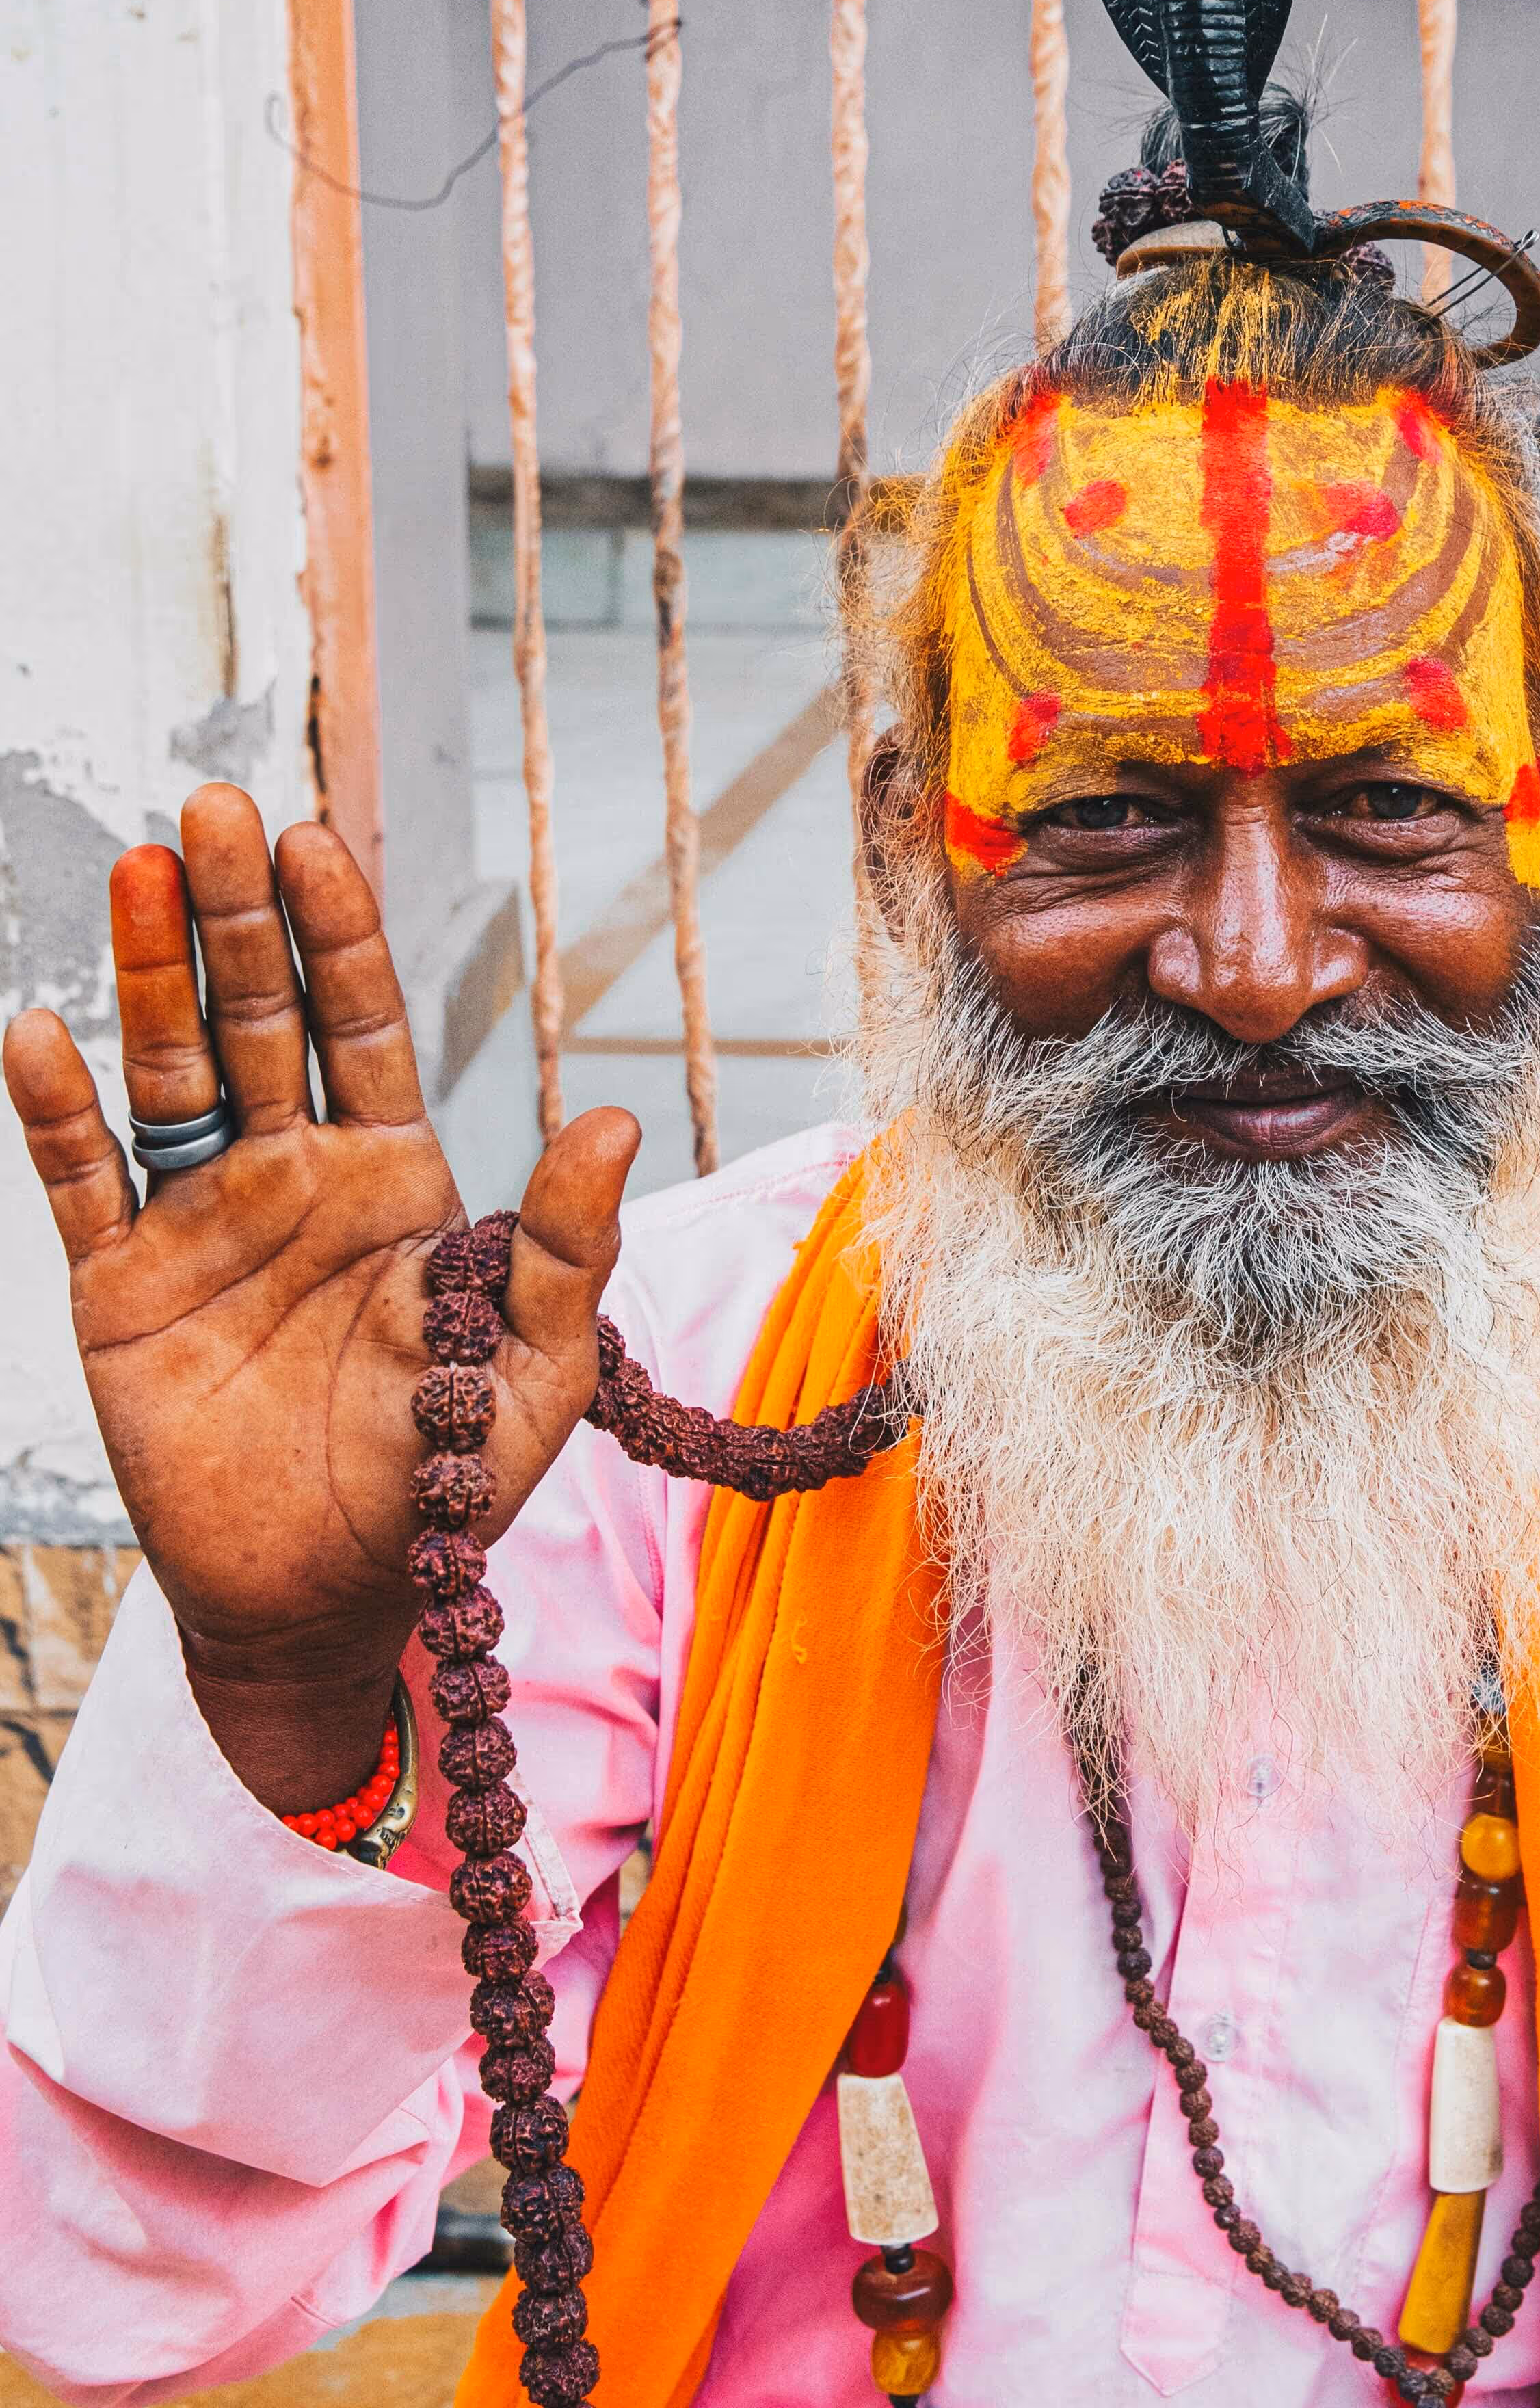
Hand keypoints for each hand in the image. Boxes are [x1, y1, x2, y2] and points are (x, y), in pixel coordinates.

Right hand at [2, 784, 637, 1814]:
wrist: (328, 1595)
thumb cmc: (446, 1483)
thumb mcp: (535, 1366)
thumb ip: (568, 1247)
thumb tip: (614, 1120)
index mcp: (397, 1180)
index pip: (363, 1027)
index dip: (338, 936)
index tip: (315, 842)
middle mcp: (295, 1178)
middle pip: (259, 1020)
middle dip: (236, 918)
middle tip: (213, 812)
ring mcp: (203, 1223)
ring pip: (169, 1075)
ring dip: (149, 977)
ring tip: (138, 871)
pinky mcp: (123, 1286)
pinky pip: (82, 1180)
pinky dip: (56, 1110)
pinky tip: (39, 1031)